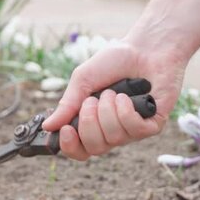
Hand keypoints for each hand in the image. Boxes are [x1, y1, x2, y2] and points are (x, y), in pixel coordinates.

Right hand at [41, 40, 186, 160]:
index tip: (66, 129)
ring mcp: (132, 130)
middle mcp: (110, 131)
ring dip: (108, 111)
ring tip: (112, 93)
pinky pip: (135, 130)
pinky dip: (125, 111)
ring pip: (114, 138)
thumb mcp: (82, 81)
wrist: (144, 48)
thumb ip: (66, 105)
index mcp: (91, 124)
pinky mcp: (152, 125)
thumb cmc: (112, 63)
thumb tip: (47, 126)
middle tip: (92, 100)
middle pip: (94, 148)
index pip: (78, 150)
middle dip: (89, 123)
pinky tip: (126, 97)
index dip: (70, 146)